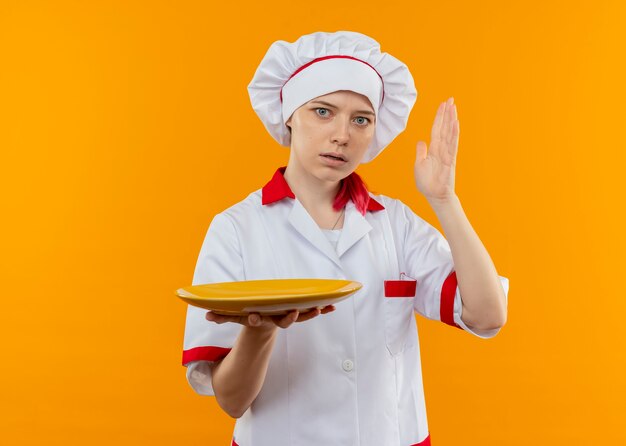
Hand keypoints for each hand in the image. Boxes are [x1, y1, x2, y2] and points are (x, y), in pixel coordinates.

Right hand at [205, 305, 335, 330]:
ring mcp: (287, 318)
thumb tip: (206, 317)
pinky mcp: (298, 315)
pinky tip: (333, 306)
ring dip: (311, 314)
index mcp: (259, 320)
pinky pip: (310, 312)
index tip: (254, 318)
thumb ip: (221, 317)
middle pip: (283, 321)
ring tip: (320, 308)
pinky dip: (321, 310)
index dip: (255, 320)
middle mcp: (275, 320)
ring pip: (300, 317)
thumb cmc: (249, 316)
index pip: (256, 321)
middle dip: (289, 318)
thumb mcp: (235, 317)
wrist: (264, 326)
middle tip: (293, 313)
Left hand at [414, 97, 458, 204]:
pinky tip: (455, 123)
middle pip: (444, 128)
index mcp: (433, 149)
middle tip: (450, 99)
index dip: (439, 117)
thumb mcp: (419, 165)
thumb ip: (421, 152)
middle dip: (447, 114)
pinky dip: (454, 134)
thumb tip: (421, 141)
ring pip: (449, 133)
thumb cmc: (427, 183)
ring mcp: (447, 154)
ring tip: (453, 107)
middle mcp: (442, 149)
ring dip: (451, 120)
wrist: (434, 196)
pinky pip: (452, 145)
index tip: (443, 105)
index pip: (436, 130)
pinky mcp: (450, 160)